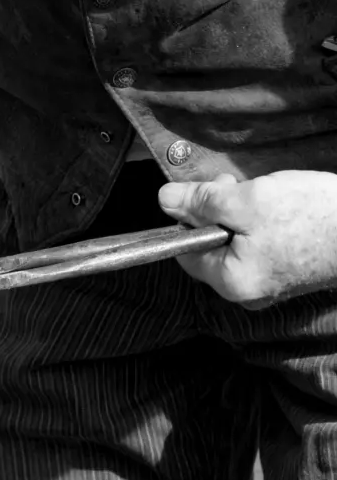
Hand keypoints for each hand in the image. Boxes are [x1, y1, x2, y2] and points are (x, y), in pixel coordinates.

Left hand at [158, 170, 336, 306]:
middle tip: (234, 187)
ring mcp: (270, 284)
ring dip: (240, 215)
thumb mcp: (247, 200)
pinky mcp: (290, 271)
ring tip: (262, 194)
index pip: (185, 251)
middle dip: (216, 213)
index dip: (188, 217)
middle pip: (210, 247)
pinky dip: (260, 224)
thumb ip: (201, 202)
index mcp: (231, 282)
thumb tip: (165, 200)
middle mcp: (247, 292)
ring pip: (235, 244)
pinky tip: (278, 208)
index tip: (207, 192)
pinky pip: (259, 246)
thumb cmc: (313, 215)